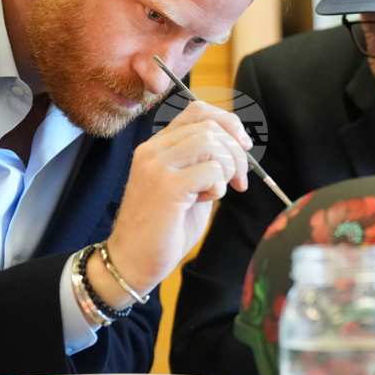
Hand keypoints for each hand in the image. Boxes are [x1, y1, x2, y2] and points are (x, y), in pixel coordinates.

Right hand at [92, 101, 251, 308]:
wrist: (132, 263)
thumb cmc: (163, 230)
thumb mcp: (188, 187)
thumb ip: (204, 164)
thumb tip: (238, 147)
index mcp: (157, 147)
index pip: (197, 111)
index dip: (227, 123)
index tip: (243, 146)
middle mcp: (154, 150)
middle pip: (208, 123)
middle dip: (236, 150)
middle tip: (240, 179)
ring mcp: (158, 166)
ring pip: (210, 142)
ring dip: (228, 167)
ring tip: (221, 192)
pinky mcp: (167, 186)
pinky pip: (210, 170)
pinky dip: (218, 187)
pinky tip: (203, 202)